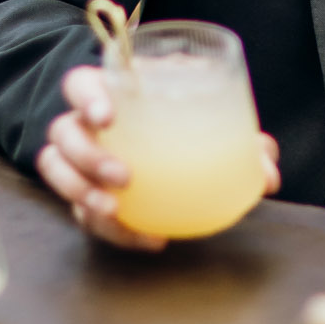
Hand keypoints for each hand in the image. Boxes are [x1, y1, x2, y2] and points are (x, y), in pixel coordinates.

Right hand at [36, 65, 281, 250]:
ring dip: (81, 192)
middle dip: (88, 156)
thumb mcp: (210, 120)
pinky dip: (111, 230)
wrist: (162, 151)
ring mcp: (77, 162)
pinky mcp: (82, 196)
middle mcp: (84, 124)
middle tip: (125, 176)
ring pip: (56, 171)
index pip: (79, 84)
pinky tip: (147, 239)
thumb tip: (268, 174)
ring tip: (115, 210)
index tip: (108, 116)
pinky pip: (81, 214)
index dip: (87, 97)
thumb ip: (241, 141)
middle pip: (63, 133)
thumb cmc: (182, 123)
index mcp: (111, 92)